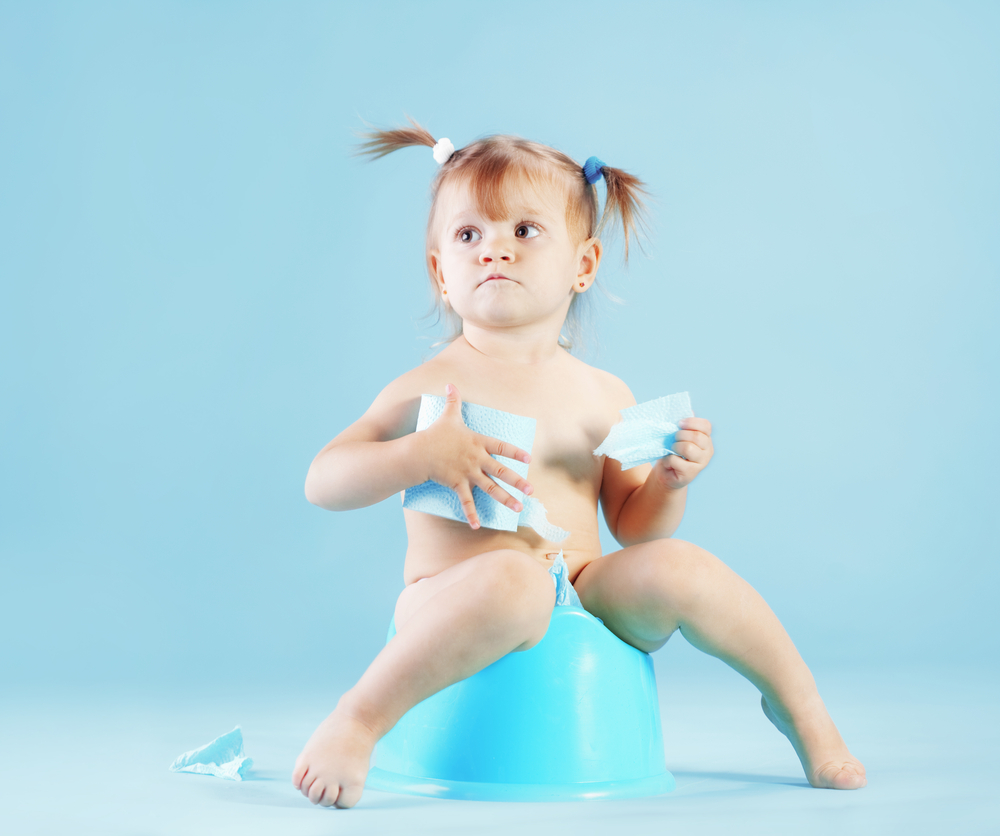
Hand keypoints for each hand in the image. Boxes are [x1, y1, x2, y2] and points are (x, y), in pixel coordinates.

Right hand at [419, 383, 533, 528]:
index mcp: (478, 443)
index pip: (502, 447)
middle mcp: (477, 459)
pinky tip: (478, 526)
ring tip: (518, 508)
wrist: (420, 451)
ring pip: (490, 488)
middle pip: (502, 471)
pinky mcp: (457, 484)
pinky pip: (466, 501)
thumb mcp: (447, 416)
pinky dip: (472, 514)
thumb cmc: (435, 434)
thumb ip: (452, 401)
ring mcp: (468, 473)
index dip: (516, 452)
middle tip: (532, 490)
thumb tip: (450, 384)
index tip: (529, 459)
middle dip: (518, 481)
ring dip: (505, 499)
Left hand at [653, 416, 713, 489]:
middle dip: (680, 435)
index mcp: (706, 439)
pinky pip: (676, 460)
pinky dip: (668, 460)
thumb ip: (683, 425)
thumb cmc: (672, 452)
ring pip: (688, 448)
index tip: (679, 423)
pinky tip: (668, 463)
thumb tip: (686, 409)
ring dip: (674, 447)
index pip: (706, 426)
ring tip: (671, 451)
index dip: (692, 422)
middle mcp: (708, 451)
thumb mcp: (677, 437)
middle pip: (697, 436)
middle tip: (672, 440)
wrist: (667, 474)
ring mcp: (701, 463)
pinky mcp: (690, 473)